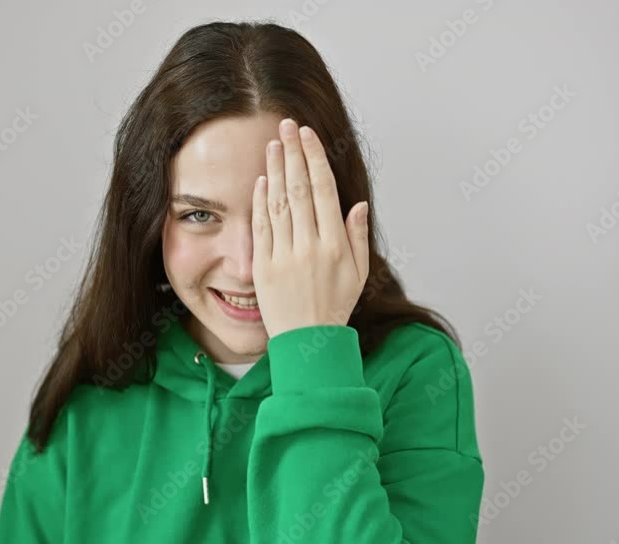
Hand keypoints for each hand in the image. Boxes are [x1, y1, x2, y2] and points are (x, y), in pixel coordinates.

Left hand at [251, 118, 369, 339]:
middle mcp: (310, 246)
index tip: (307, 135)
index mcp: (335, 245)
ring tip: (273, 145)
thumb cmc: (334, 307)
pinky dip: (261, 200)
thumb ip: (357, 236)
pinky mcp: (264, 265)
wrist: (307, 342)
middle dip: (293, 154)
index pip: (323, 190)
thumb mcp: (358, 274)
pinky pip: (261, 226)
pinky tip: (262, 179)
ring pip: (278, 202)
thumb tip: (358, 204)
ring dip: (275, 170)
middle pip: (299, 189)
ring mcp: (285, 255)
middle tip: (286, 126)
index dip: (314, 159)